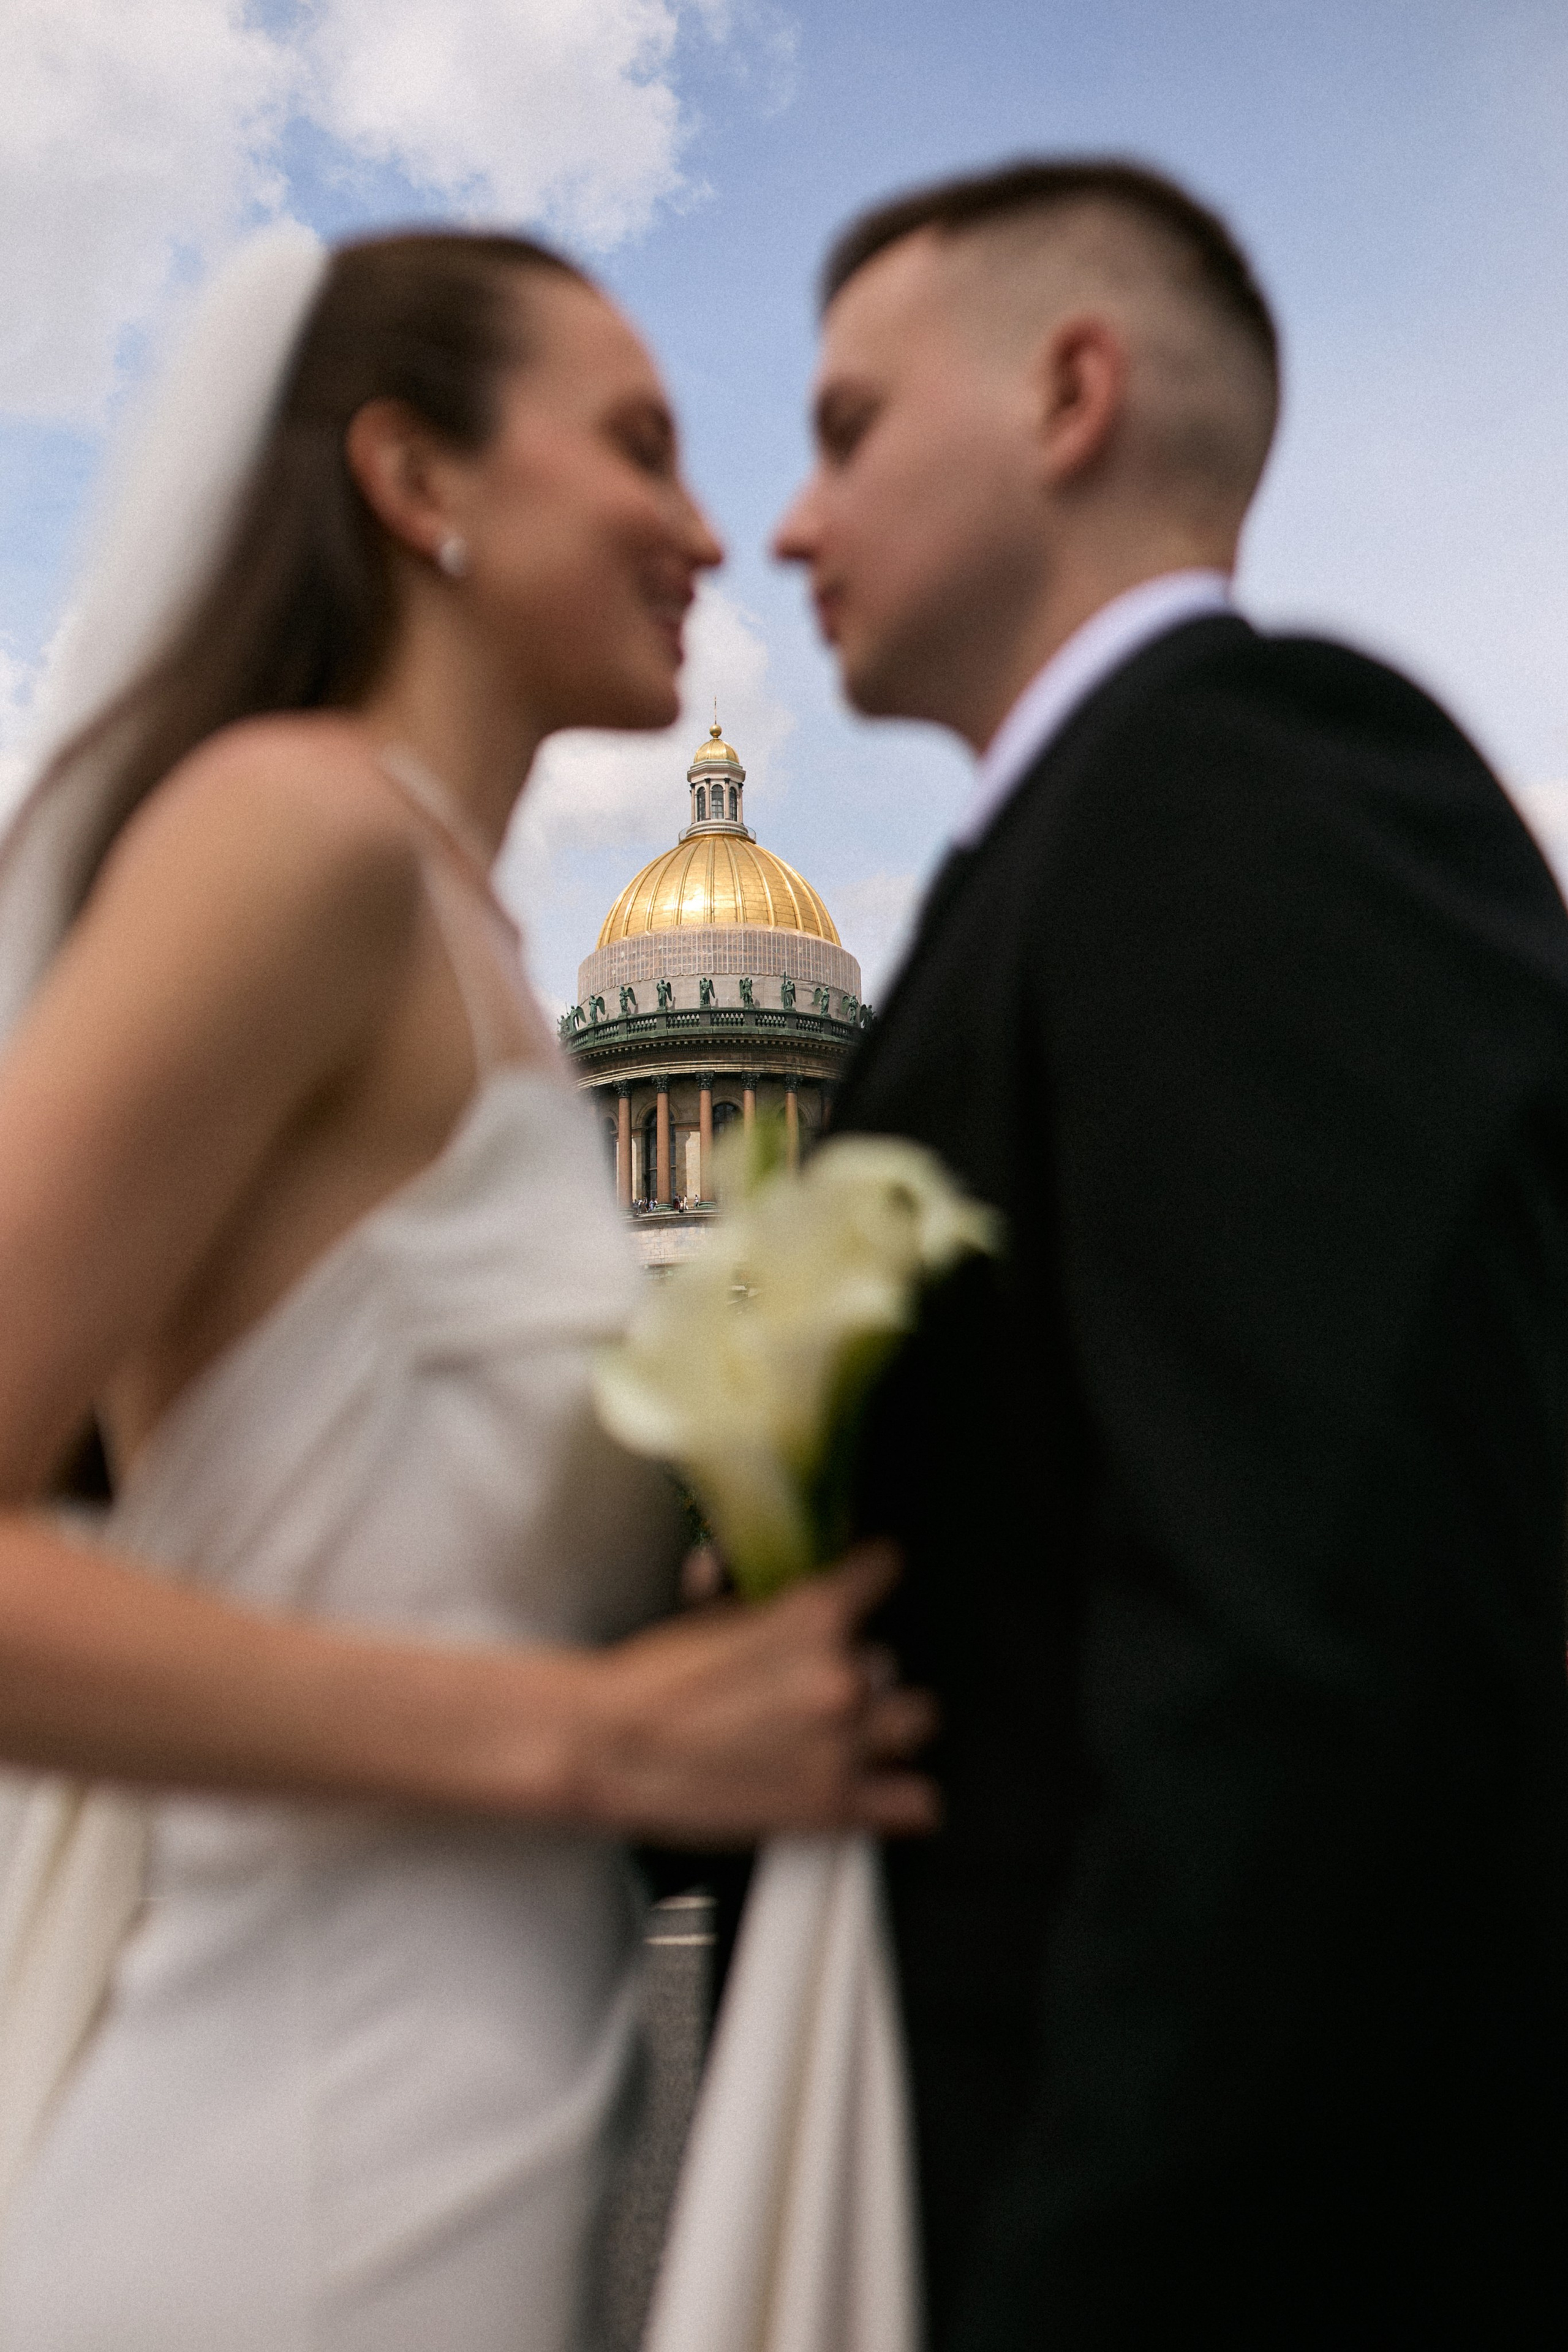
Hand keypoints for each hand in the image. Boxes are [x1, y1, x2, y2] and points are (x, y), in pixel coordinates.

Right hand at [572, 1543, 938, 1843]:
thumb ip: (780, 1604)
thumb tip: (814, 1590)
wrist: (609, 1747)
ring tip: (843, 1732)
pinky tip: (879, 1787)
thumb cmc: (650, 1684)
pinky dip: (901, 1796)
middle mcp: (839, 1678)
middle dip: (857, 1670)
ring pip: (914, 1721)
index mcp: (812, 1617)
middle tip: (817, 1685)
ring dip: (885, 1724)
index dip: (870, 1577)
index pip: (882, 1573)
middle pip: (891, 1661)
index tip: (867, 1581)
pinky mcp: (834, 1806)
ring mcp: (842, 1745)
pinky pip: (915, 1802)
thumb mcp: (721, 1613)